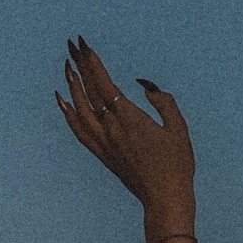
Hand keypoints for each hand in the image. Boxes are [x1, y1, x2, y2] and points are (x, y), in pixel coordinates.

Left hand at [56, 38, 195, 242]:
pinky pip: (78, 129)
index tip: (83, 44)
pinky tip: (64, 102)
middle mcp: (111, 128)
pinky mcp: (102, 154)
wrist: (164, 198)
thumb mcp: (179, 129)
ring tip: (68, 67)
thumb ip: (164, 102)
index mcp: (129, 118)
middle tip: (71, 44)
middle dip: (79, 64)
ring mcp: (103, 142)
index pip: (103, 82)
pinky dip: (68, 113)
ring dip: (72, 85)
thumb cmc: (177, 164)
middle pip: (89, 90)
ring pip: (79, 108)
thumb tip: (144, 85)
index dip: (91, 61)